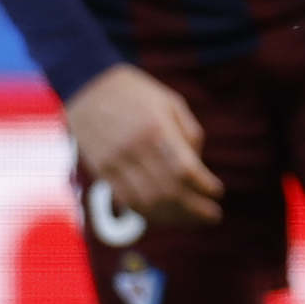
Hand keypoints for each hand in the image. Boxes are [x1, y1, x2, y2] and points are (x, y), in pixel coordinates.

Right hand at [66, 63, 219, 227]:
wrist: (86, 84)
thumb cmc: (135, 92)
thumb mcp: (170, 101)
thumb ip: (189, 133)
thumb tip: (198, 168)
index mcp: (156, 127)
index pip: (185, 169)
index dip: (205, 186)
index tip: (218, 192)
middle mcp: (135, 147)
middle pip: (169, 191)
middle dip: (196, 209)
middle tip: (213, 216)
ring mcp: (115, 161)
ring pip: (148, 202)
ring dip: (175, 217)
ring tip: (192, 219)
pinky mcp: (101, 170)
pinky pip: (127, 201)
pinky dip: (149, 213)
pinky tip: (165, 214)